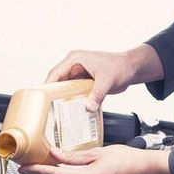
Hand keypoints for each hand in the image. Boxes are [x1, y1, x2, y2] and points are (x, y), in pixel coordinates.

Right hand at [46, 44, 164, 111]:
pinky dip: (71, 101)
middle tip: (47, 110)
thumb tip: (89, 107)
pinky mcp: (83, 82)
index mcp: (75, 59)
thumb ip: (97, 94)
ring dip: (61, 99)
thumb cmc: (120, 67)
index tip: (42, 100)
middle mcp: (74, 66)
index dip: (47, 86)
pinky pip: (73, 92)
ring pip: (64, 88)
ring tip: (56, 113)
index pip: (56, 73)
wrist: (131, 68)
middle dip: (52, 95)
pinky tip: (69, 112)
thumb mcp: (107, 81)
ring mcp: (78, 74)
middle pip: (57, 82)